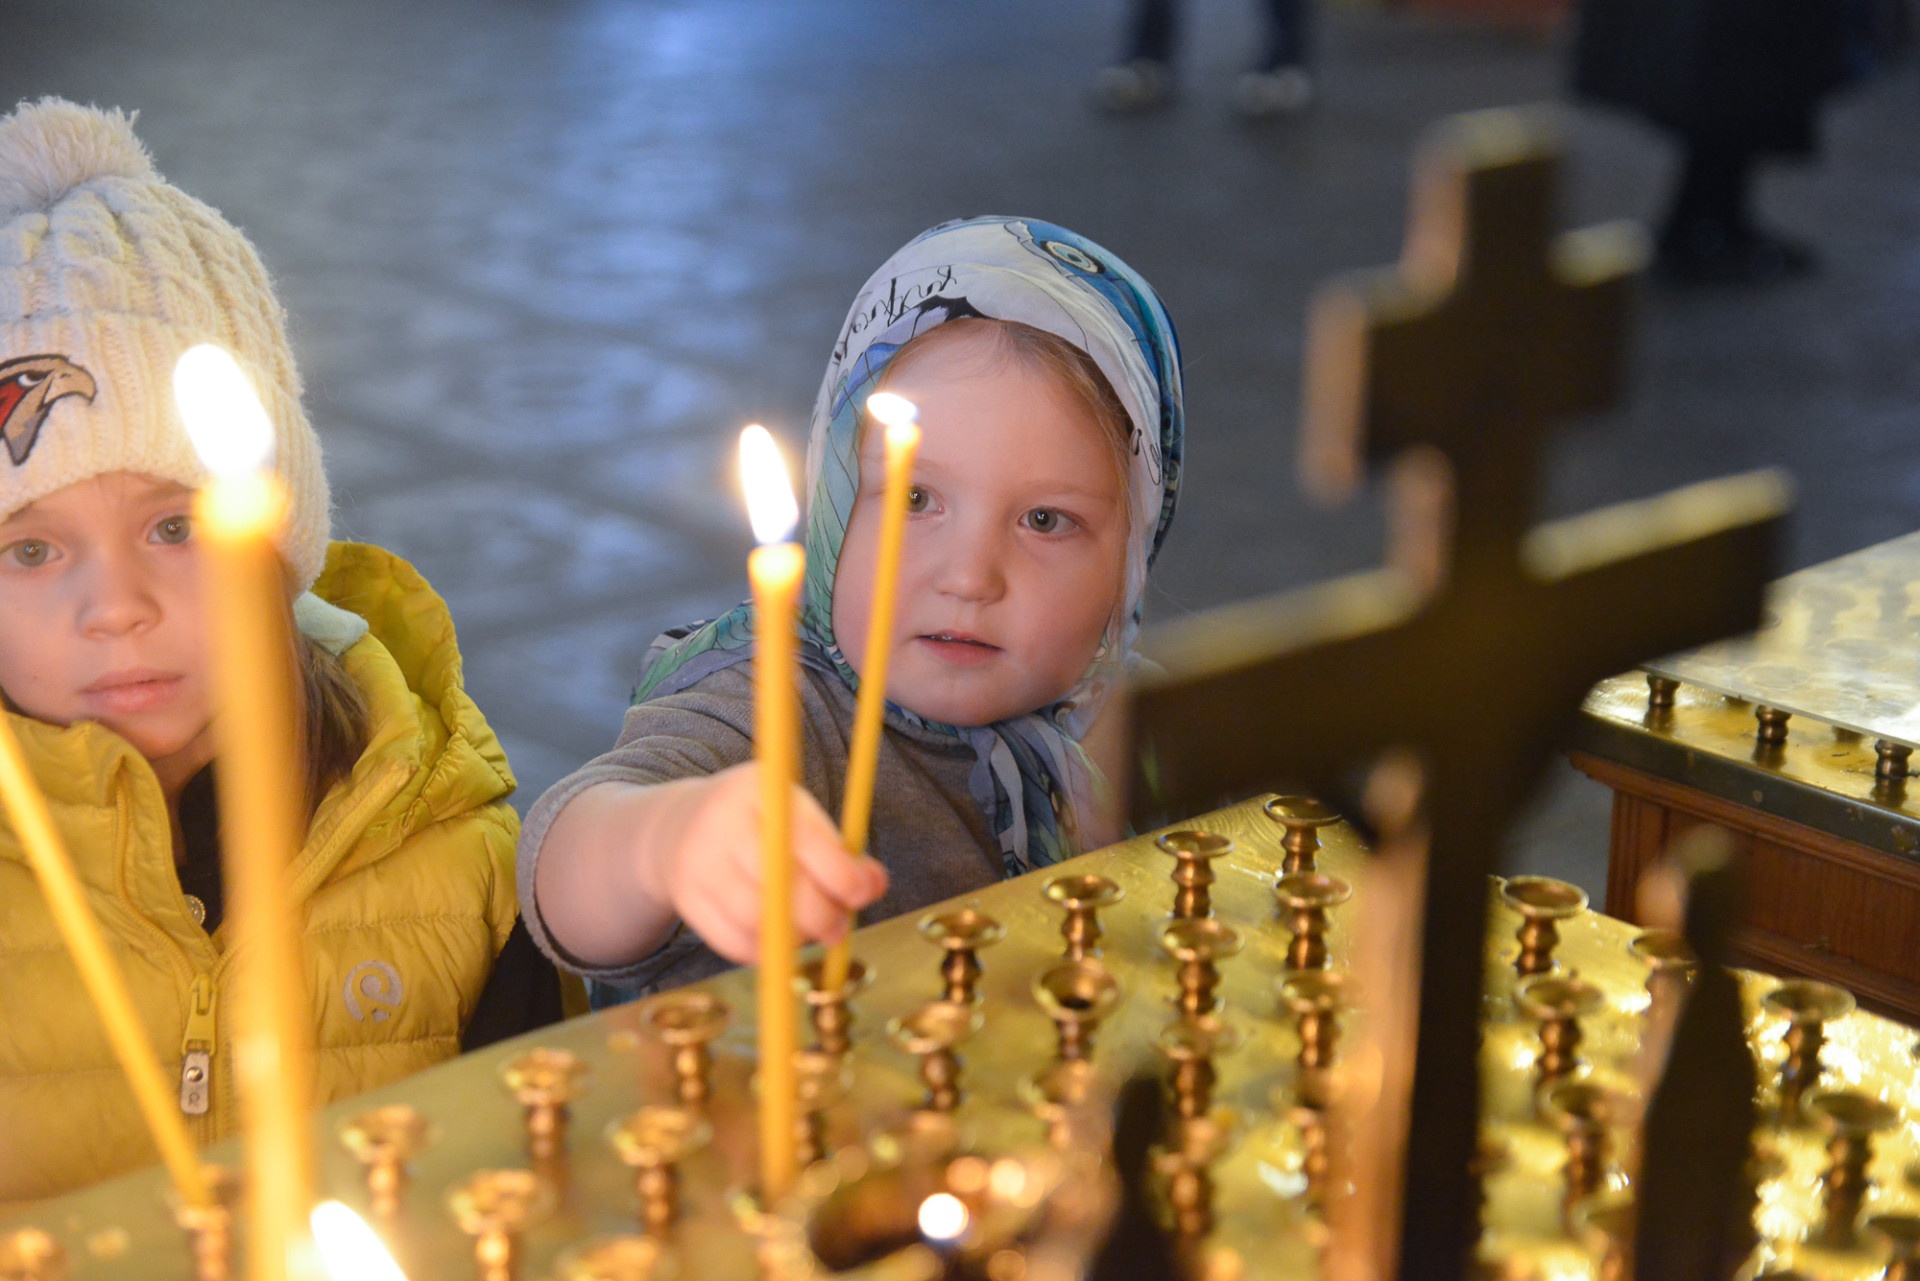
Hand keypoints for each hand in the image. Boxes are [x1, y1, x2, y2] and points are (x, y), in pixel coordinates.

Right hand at [644, 763, 888, 963]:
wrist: (678, 826)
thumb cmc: (759, 824)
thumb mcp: (797, 816)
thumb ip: (840, 850)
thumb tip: (876, 883)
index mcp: (758, 790)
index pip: (804, 838)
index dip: (840, 874)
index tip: (862, 894)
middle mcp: (722, 823)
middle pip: (779, 883)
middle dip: (821, 914)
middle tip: (839, 927)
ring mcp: (698, 863)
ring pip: (757, 919)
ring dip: (794, 936)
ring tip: (809, 930)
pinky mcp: (687, 900)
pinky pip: (733, 943)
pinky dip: (764, 951)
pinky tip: (778, 939)